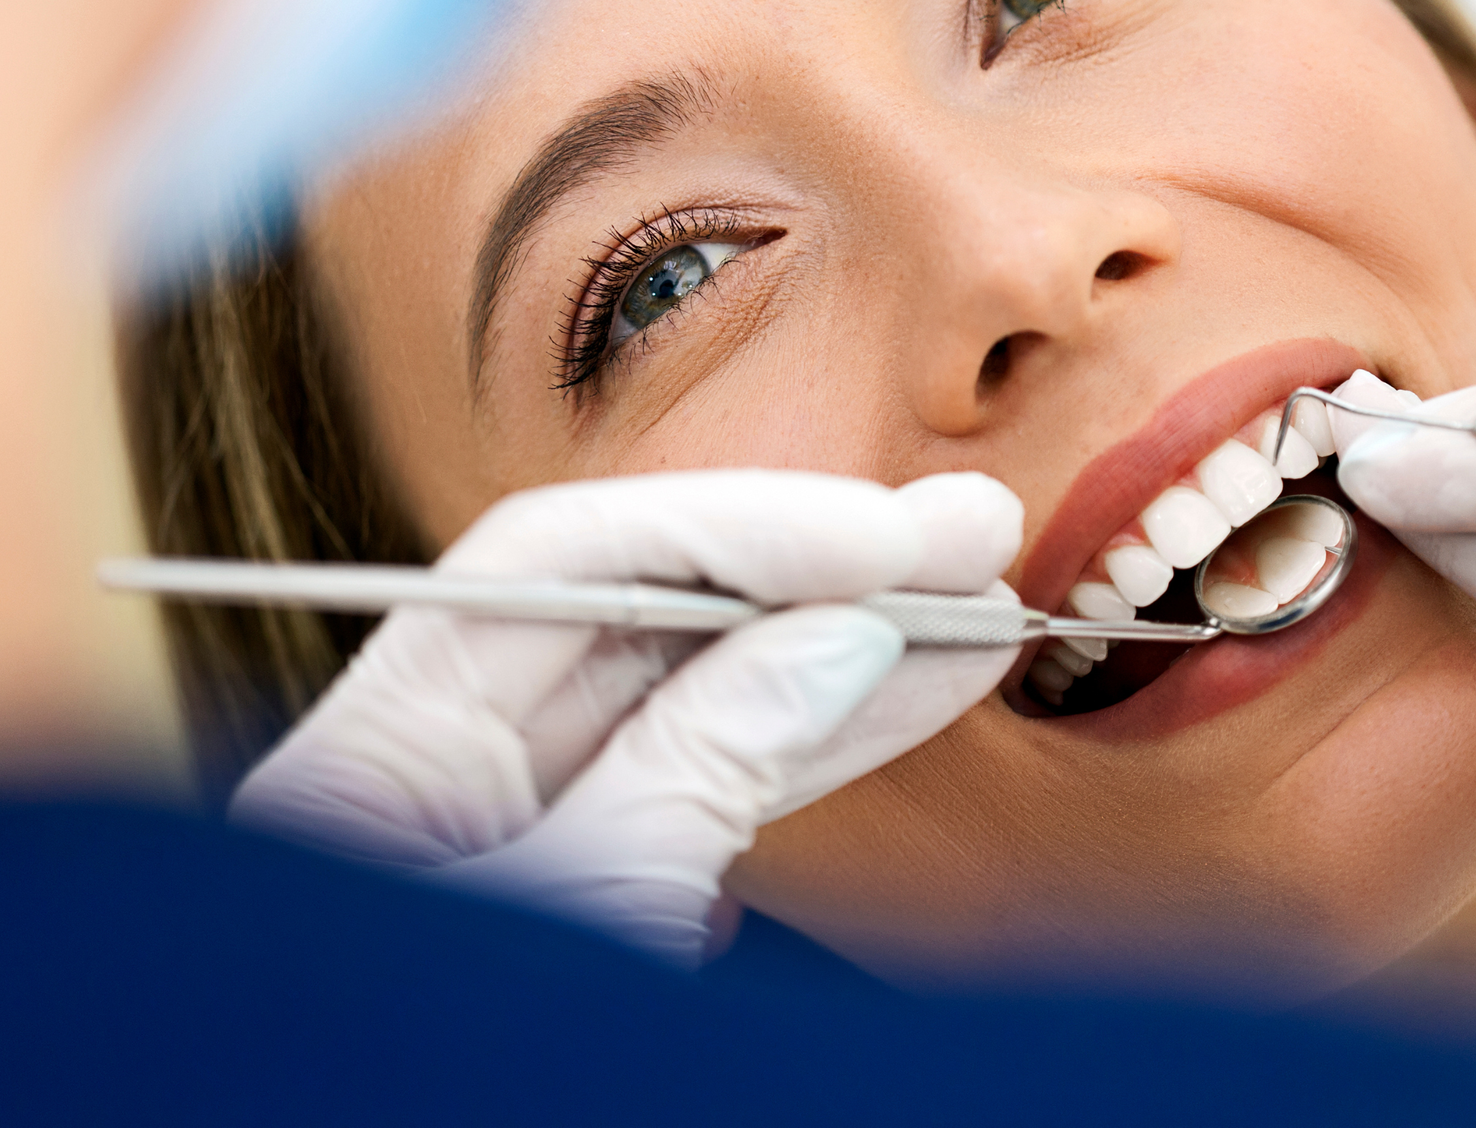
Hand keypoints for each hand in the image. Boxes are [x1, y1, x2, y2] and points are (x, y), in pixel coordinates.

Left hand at [230, 469, 1022, 967]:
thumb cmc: (464, 1096)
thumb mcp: (588, 916)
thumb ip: (700, 764)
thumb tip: (836, 636)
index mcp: (375, 763)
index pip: (562, 564)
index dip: (736, 529)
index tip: (883, 539)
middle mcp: (442, 774)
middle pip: (645, 611)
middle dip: (819, 571)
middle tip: (964, 536)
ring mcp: (526, 830)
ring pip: (700, 692)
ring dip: (849, 648)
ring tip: (974, 611)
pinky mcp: (600, 885)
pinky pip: (713, 775)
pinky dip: (817, 734)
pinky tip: (913, 685)